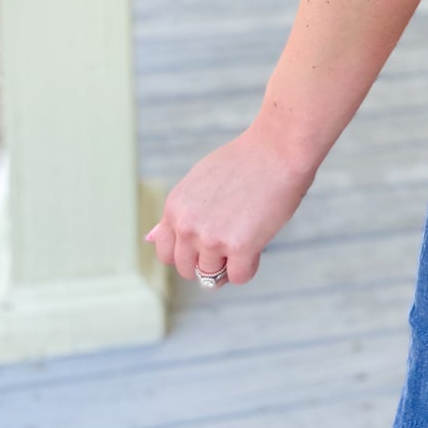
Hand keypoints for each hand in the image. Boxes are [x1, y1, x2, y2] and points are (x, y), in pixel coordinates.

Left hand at [145, 120, 316, 286]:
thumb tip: (149, 239)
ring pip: (211, 277)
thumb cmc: (243, 162)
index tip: (207, 242)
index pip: (166, 254)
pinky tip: (257, 243)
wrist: (277, 150)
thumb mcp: (197, 182)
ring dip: (229, 264)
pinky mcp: (240, 246)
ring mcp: (212, 238)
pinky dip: (249, 267)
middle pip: (187, 270)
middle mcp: (187, 225)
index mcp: (174, 208)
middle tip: (231, 239)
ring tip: (246, 237)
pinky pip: (239, 277)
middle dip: (207, 262)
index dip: (188, 253)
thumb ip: (175, 214)